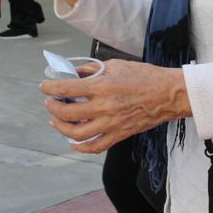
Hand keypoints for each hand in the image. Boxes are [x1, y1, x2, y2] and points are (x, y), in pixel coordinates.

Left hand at [38, 60, 190, 153]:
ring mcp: (111, 124)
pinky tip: (71, 142)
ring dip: (61, 127)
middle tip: (50, 102)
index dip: (50, 88)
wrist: (168, 94)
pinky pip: (95, 146)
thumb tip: (73, 73)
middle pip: (67, 113)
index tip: (44, 86)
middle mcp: (104, 107)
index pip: (66, 89)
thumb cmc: (144, 76)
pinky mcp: (119, 135)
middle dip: (53, 107)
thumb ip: (92, 70)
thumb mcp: (115, 65)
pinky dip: (80, 147)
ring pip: (77, 133)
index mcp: (102, 87)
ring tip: (55, 120)